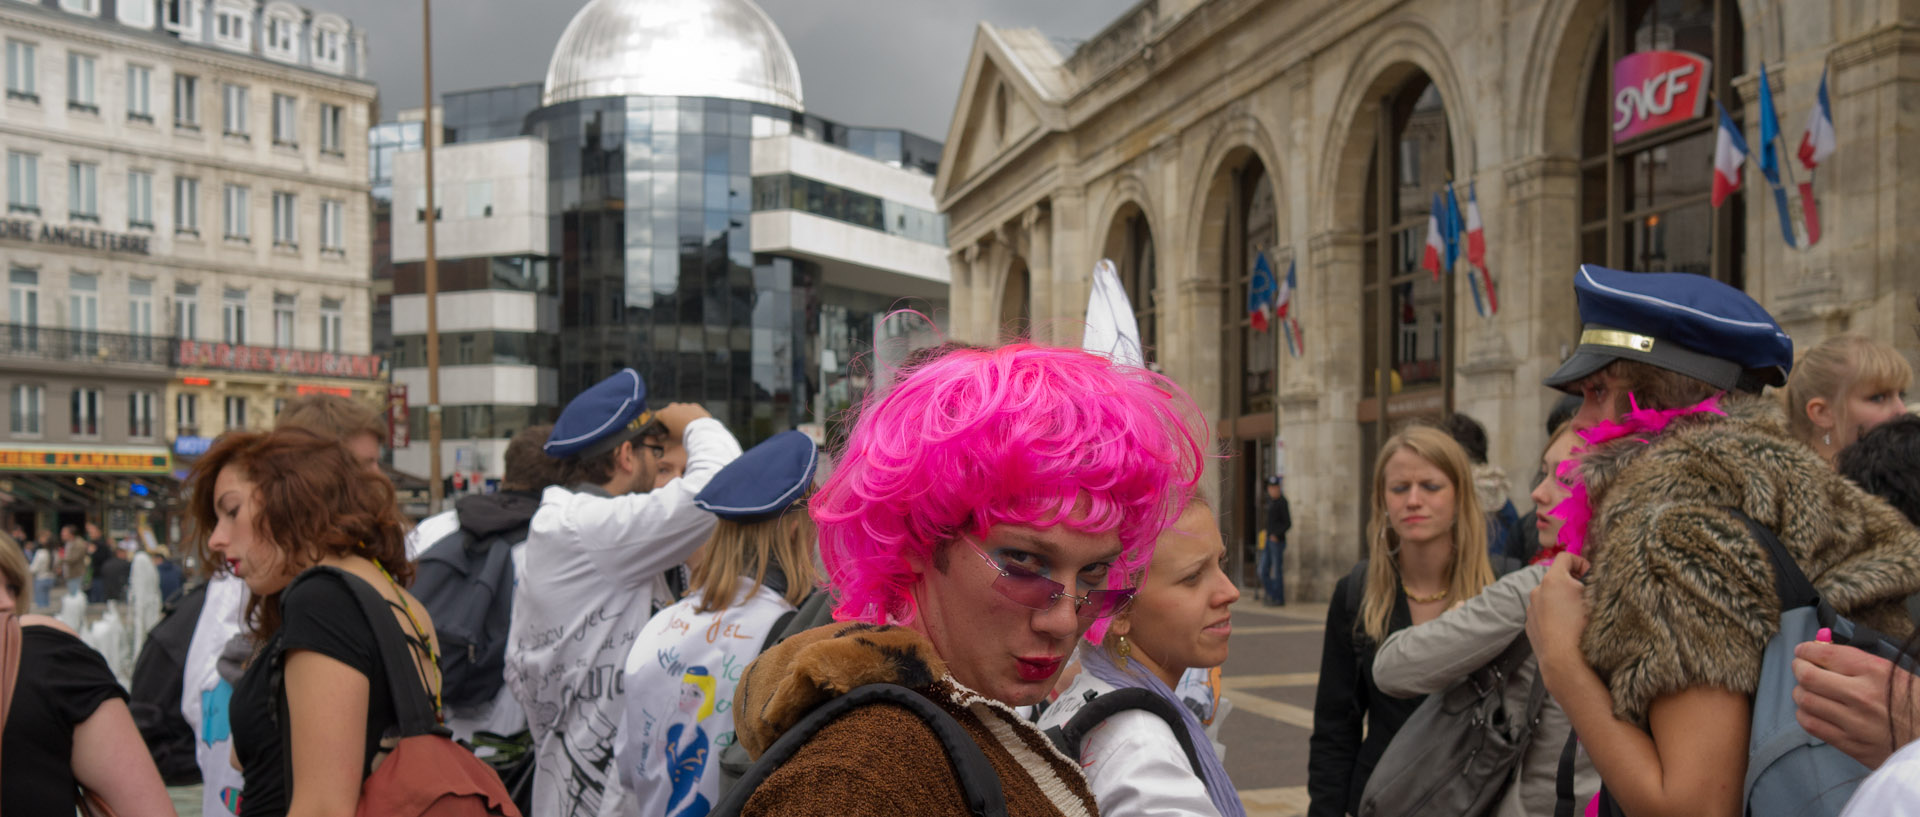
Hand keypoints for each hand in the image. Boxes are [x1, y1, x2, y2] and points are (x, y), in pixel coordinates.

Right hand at [655, 403, 711, 441]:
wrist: (701, 431)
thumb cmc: (683, 436)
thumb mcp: (670, 439)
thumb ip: (661, 439)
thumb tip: (657, 439)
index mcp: (664, 413)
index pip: (657, 417)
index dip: (659, 423)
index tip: (662, 429)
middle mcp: (673, 407)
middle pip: (669, 412)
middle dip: (670, 418)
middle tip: (674, 428)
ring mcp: (685, 405)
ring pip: (680, 410)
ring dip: (681, 416)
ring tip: (685, 426)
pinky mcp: (695, 406)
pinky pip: (691, 410)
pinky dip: (691, 415)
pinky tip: (693, 422)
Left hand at [1526, 552, 1590, 678]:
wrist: (1563, 660)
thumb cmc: (1582, 629)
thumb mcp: (1594, 599)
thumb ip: (1591, 583)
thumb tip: (1590, 578)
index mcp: (1553, 580)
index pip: (1565, 557)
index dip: (1580, 562)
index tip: (1589, 576)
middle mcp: (1537, 591)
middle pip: (1557, 578)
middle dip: (1572, 584)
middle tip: (1586, 599)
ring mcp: (1531, 608)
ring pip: (1549, 597)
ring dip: (1561, 601)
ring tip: (1576, 617)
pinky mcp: (1529, 624)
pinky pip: (1543, 613)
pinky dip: (1553, 616)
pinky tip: (1565, 629)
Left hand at [1792, 640, 1912, 768]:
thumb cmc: (1914, 705)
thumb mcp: (1894, 674)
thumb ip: (1858, 661)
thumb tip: (1823, 649)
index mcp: (1876, 672)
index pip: (1827, 654)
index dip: (1808, 649)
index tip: (1803, 650)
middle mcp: (1862, 695)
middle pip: (1809, 676)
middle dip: (1799, 667)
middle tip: (1800, 667)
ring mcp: (1854, 722)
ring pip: (1805, 700)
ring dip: (1801, 691)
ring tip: (1808, 690)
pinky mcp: (1850, 744)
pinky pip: (1811, 725)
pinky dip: (1805, 714)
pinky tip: (1812, 710)